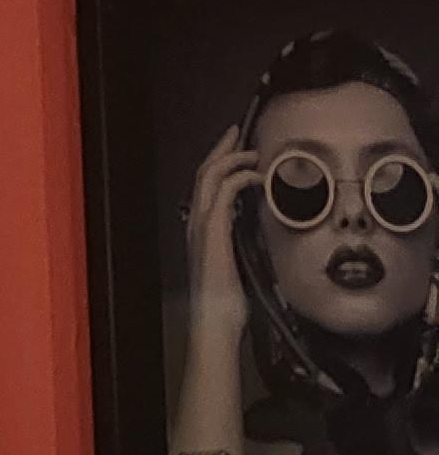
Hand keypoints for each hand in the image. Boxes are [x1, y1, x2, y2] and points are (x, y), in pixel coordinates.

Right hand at [183, 121, 257, 348]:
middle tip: (238, 133)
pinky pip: (223, 193)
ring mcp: (203, 228)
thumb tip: (256, 233)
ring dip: (231, 159)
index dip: (220, 164)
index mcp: (202, 232)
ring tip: (250, 150)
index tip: (237, 151)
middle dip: (222, 150)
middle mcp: (197, 225)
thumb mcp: (237, 266)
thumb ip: (241, 246)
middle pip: (204, 174)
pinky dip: (239, 178)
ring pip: (209, 178)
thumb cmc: (227, 302)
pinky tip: (255, 176)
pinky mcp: (213, 232)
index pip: (206, 188)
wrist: (216, 321)